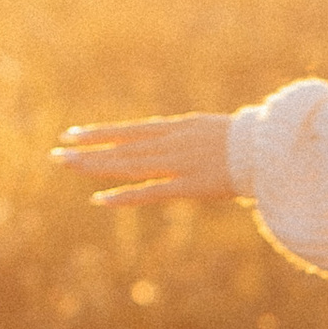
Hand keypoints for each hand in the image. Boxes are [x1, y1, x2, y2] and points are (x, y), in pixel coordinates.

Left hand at [50, 114, 235, 207]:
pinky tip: (101, 199)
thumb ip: (190, 138)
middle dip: (87, 152)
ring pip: (129, 165)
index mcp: (178, 128)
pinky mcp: (189, 186)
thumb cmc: (251, 143)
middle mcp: (172, 143)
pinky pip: (151, 192)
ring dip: (96, 167)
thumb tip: (177, 141)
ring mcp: (178, 164)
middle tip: (56, 154)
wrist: (271, 150)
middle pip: (121, 149)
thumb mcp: (213, 132)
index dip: (100, 133)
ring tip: (68, 166)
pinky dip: (125, 196)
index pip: (129, 131)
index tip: (72, 134)